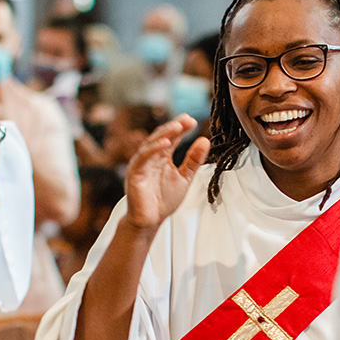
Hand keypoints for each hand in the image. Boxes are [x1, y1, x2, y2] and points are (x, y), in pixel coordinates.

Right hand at [121, 114, 209, 230]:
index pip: (172, 138)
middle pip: (161, 137)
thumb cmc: (164, 200)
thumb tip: (204, 140)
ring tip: (177, 127)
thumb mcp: (185, 178)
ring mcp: (141, 164)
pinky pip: (143, 158)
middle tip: (186, 119)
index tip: (192, 121)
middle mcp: (150, 157)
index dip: (181, 128)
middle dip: (174, 127)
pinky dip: (153, 149)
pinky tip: (165, 144)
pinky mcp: (135, 173)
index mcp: (161, 157)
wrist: (150, 220)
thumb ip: (193, 160)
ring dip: (164, 134)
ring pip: (151, 144)